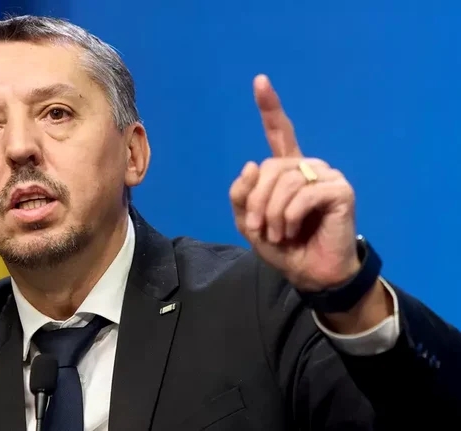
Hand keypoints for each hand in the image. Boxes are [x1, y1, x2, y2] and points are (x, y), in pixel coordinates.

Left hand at [229, 75, 359, 291]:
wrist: (310, 272)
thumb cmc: (283, 246)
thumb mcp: (250, 221)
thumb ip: (242, 195)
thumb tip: (252, 164)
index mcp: (286, 170)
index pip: (279, 132)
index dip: (270, 107)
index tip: (260, 81)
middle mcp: (307, 167)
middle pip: (269, 167)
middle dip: (257, 201)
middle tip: (259, 229)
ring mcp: (326, 176)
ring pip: (284, 180)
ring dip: (272, 213)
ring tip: (277, 233)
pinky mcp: (340, 190)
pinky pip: (304, 193)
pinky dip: (290, 215)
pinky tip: (293, 229)